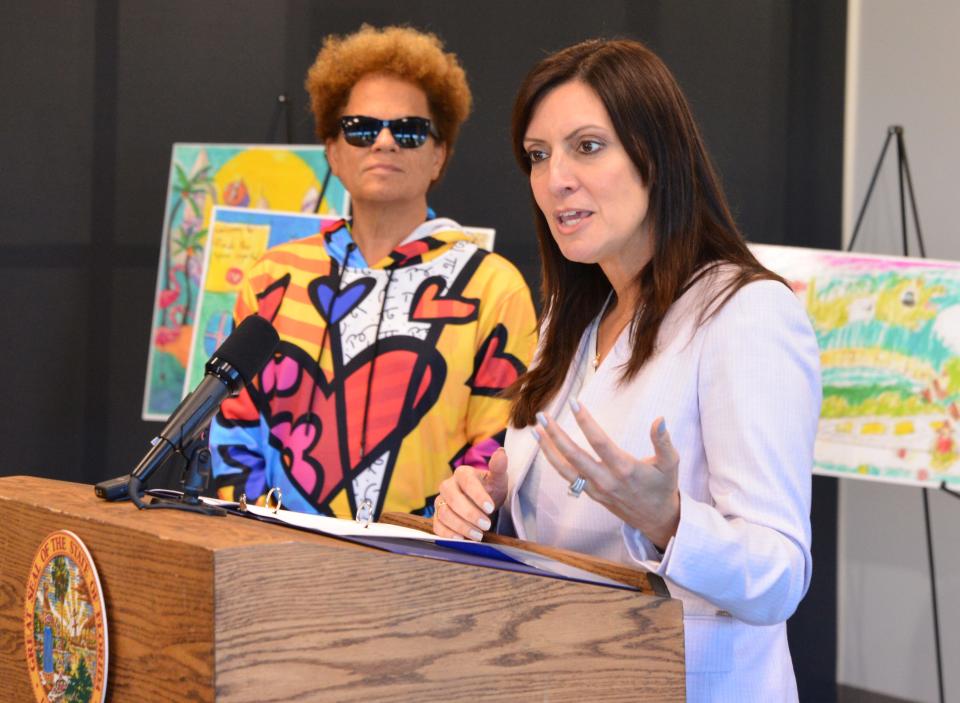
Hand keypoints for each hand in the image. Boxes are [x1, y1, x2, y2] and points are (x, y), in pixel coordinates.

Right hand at [433, 447, 508, 540]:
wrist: (481, 503)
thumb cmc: (490, 489)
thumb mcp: (498, 479)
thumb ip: (499, 467)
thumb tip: (501, 452)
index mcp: (462, 473)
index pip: (467, 482)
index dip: (478, 495)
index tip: (491, 508)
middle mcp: (447, 486)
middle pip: (453, 500)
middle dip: (470, 514)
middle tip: (486, 525)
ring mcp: (440, 502)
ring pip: (444, 514)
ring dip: (461, 526)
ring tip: (478, 535)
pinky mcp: (437, 517)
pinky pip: (437, 526)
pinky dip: (447, 534)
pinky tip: (461, 540)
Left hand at [535, 403, 679, 549]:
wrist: (657, 520)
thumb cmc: (663, 487)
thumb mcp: (671, 464)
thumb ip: (664, 442)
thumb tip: (660, 420)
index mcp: (625, 469)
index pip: (599, 442)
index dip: (585, 421)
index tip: (573, 402)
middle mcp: (606, 480)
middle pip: (574, 456)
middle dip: (555, 435)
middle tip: (541, 416)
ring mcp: (596, 489)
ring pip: (565, 470)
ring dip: (548, 450)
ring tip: (535, 431)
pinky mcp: (592, 495)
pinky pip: (569, 478)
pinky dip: (555, 462)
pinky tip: (546, 448)